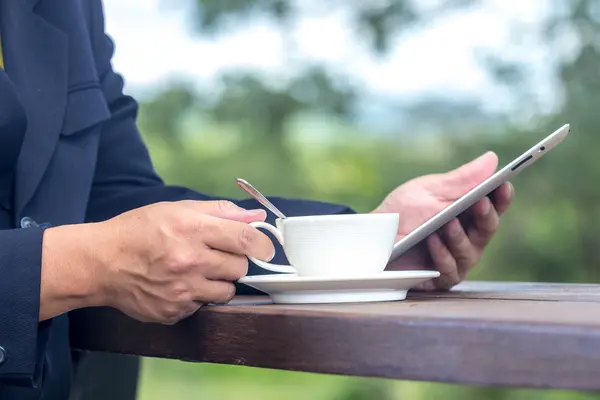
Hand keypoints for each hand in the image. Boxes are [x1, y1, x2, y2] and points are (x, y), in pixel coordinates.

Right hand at [42, 200, 273, 323]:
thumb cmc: (138, 231)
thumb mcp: (177, 210)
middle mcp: (189, 262)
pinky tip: (179, 284)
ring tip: (197, 270)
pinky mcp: (174, 312)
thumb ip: (220, 212)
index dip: (262, 243)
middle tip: (216, 255)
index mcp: (192, 230)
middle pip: (239, 268)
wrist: (101, 263)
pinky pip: (203, 306)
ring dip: (219, 281)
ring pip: (226, 291)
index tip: (266, 248)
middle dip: (235, 261)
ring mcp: (182, 291)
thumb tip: (255, 216)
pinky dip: (198, 296)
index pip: (244, 239)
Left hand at [374, 152, 513, 289]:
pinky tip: (433, 241)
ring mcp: (455, 260)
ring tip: (448, 222)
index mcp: (467, 213)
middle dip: (486, 215)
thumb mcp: (428, 190)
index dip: (501, 197)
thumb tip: (492, 159)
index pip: (493, 206)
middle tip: (481, 201)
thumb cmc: (401, 212)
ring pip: (470, 251)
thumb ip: (460, 179)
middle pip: (487, 229)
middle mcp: (467, 238)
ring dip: (459, 236)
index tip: (504, 184)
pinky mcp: (439, 279)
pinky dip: (441, 254)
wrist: (372, 236)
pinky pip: (449, 269)